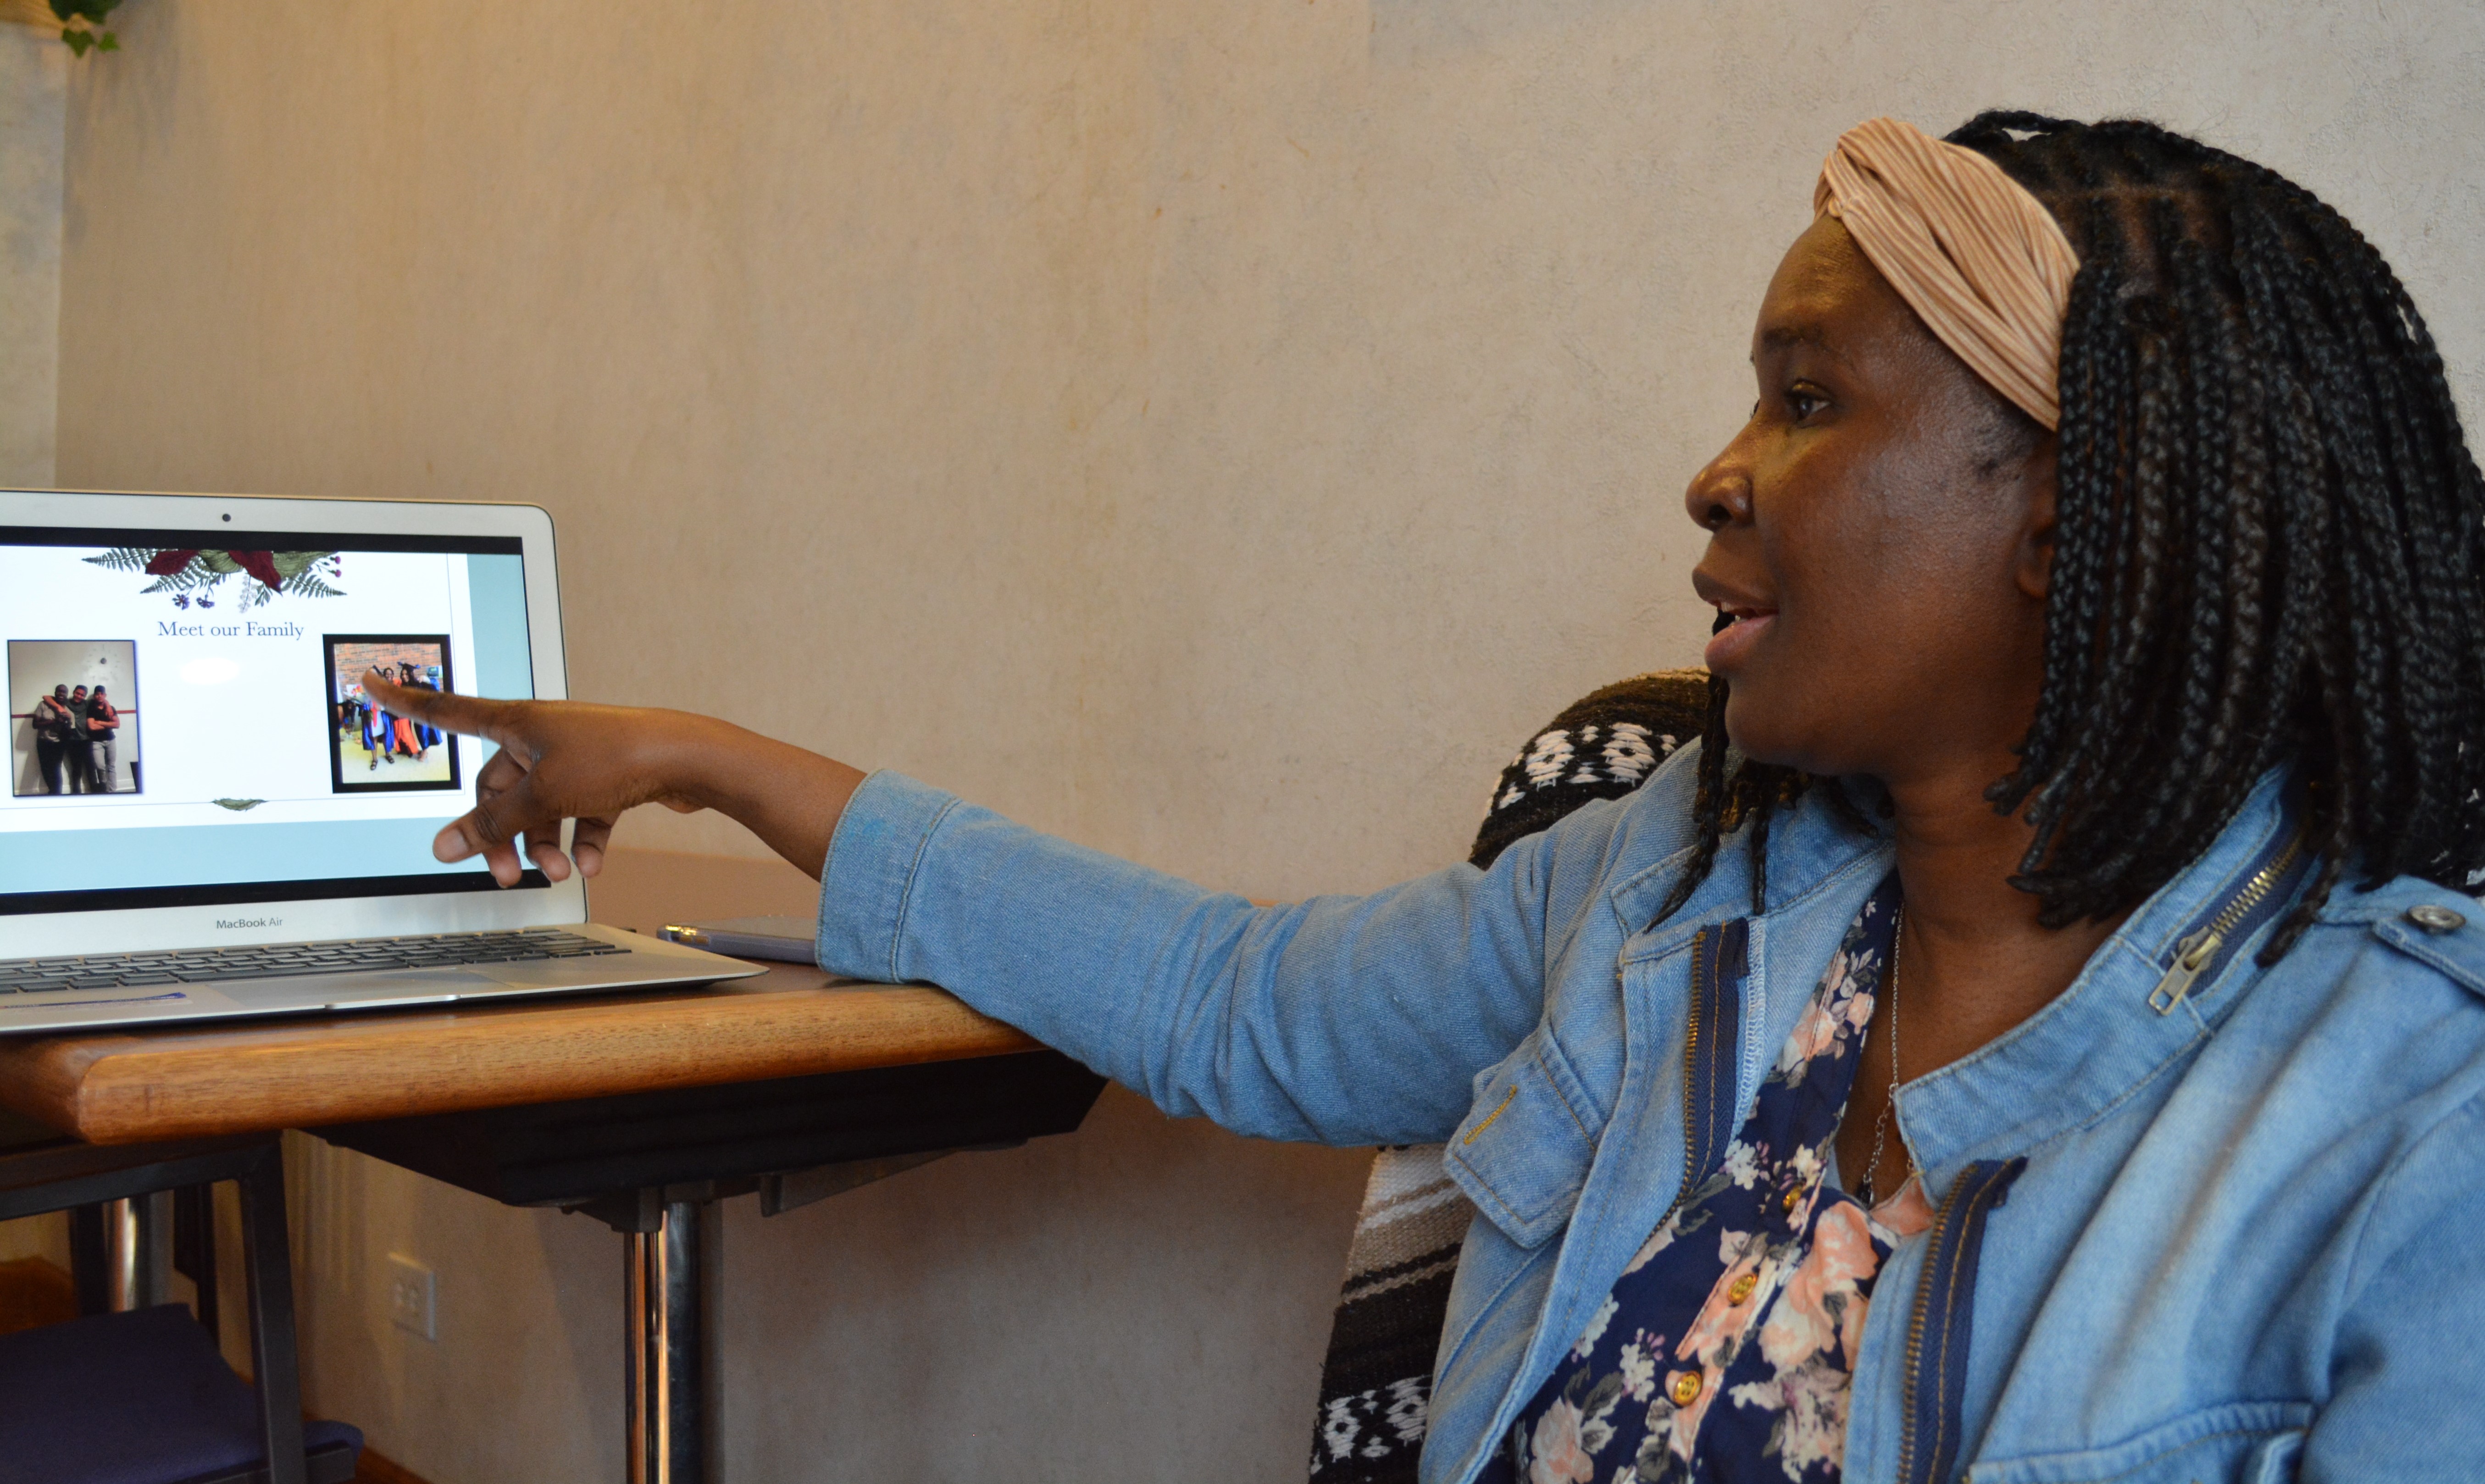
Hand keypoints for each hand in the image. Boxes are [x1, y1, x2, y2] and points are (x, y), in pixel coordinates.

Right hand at [360, 670, 866, 887]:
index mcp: (517, 721)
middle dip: (501, 832)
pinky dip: (584, 838)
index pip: (448, 711)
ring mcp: (576, 754)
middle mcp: (543, 733)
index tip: (370, 680)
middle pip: (499, 786)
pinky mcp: (607, 775)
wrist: (689, 758)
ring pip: (541, 805)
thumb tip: (447, 846)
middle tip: (503, 875)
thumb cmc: (617, 759)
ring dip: (545, 843)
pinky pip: (581, 811)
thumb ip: (495, 823)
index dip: (407, 701)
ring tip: (560, 873)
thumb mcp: (542, 795)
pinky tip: (593, 863)